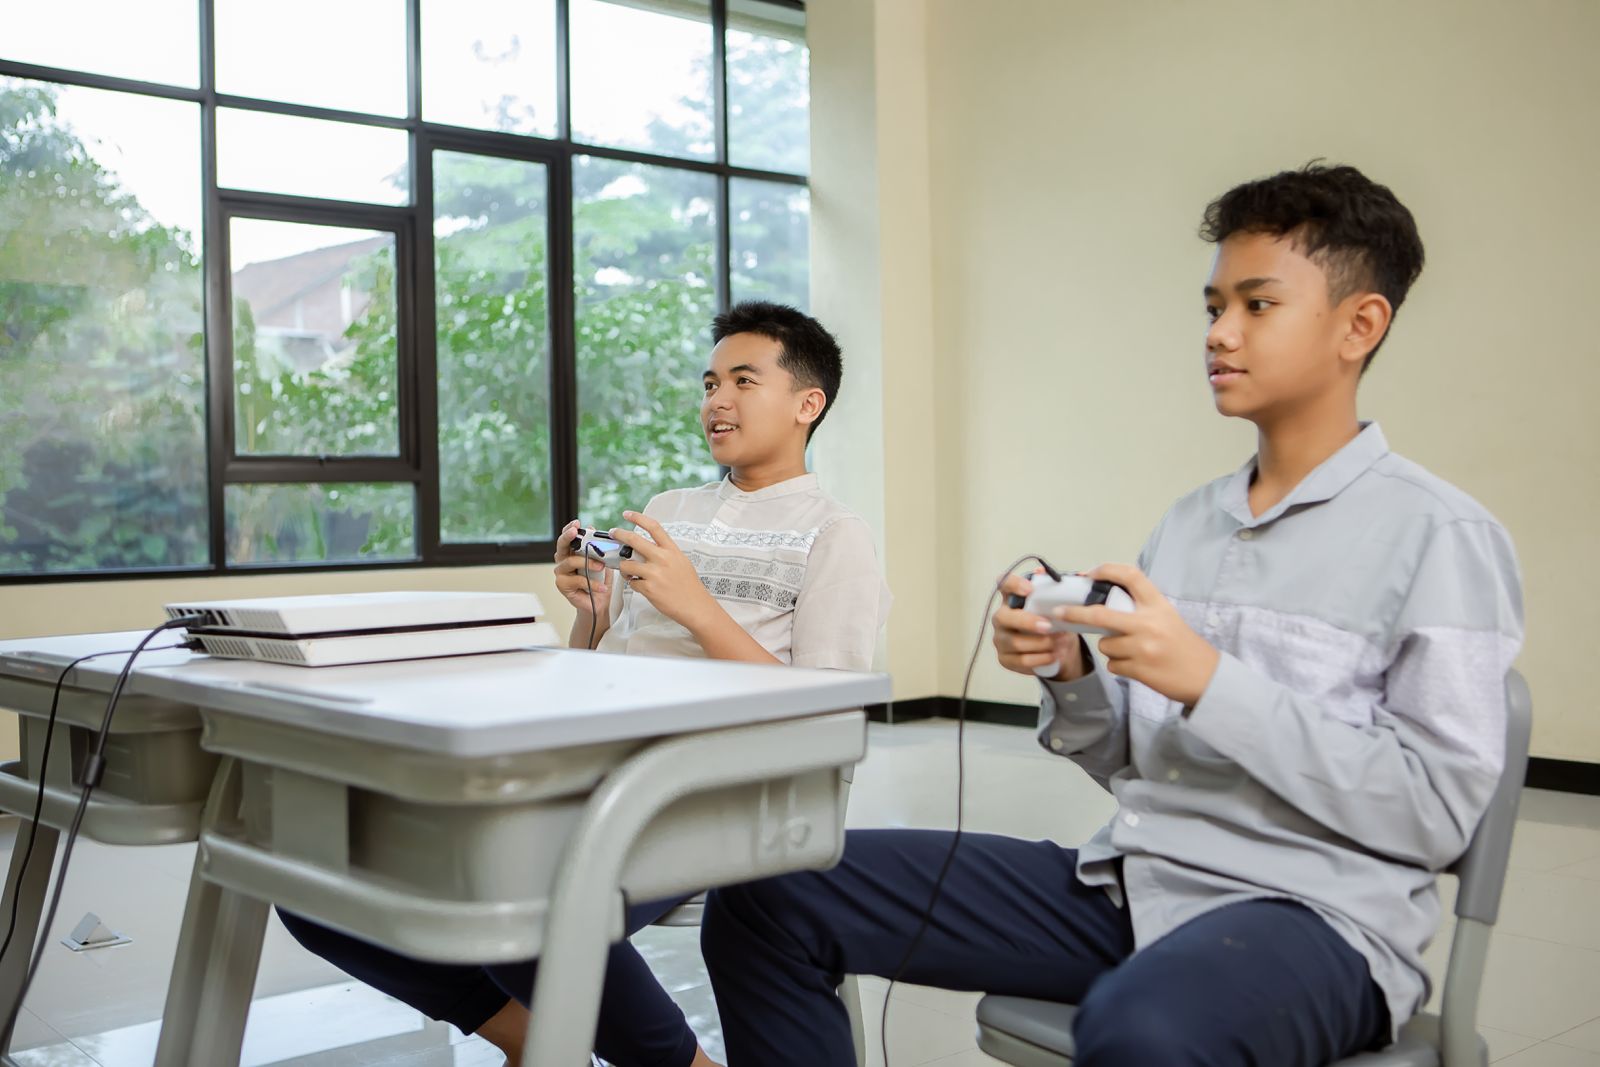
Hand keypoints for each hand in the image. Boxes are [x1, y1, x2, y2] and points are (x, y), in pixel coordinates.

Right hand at [553, 518, 611, 619]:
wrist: (599, 604)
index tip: (577, 523)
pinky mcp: (563, 586)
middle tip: (576, 533)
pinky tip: (602, 587)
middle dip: (568, 537)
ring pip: (571, 562)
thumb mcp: (601, 562)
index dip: (570, 529)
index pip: (567, 537)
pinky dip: (593, 583)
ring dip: (588, 562)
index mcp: (571, 552)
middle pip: (562, 545)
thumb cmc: (598, 581)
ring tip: (602, 566)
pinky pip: (578, 580)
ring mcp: (561, 573)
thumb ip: (597, 548)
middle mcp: (563, 561)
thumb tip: (593, 530)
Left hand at [609, 512, 718, 631]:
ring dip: (624, 568)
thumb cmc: (688, 585)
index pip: (654, 527)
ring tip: (628, 572)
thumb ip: (664, 553)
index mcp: (671, 550)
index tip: (627, 514)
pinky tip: (641, 586)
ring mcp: (655, 574)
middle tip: (613, 534)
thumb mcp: (681, 561)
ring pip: (627, 564)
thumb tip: (644, 548)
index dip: (638, 518)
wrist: (695, 606)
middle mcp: (663, 559)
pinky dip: (633, 584)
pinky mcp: (649, 589)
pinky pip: (631, 582)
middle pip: (634, 540)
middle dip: (620, 534)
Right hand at [992, 570, 1086, 681]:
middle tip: (1048, 626)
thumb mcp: (1059, 605)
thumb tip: (1079, 576)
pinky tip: (1055, 654)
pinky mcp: (1005, 658)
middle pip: (1004, 617)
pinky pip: (1021, 661)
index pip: (1003, 583)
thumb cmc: (1053, 620)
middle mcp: (1002, 617)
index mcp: (1013, 598)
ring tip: (1060, 642)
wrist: (1057, 647)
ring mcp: (1001, 638)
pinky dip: (1041, 658)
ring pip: (1015, 642)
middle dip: (1027, 622)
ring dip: (1041, 643)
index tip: (1030, 589)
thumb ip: (1064, 590)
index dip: (1013, 584)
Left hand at [1054, 563, 1219, 706]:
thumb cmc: (1182, 644)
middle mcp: (1149, 623)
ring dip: (1111, 648)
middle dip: (1075, 613)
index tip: (1090, 573)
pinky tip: (1137, 666)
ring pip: (1105, 644)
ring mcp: (1143, 647)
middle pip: (1100, 614)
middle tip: (1059, 613)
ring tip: (1133, 652)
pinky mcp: (1140, 669)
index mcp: (1157, 605)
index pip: (1130, 576)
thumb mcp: (1166, 616)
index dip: (1107, 570)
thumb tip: (1102, 602)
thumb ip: (1139, 608)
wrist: (1205, 676)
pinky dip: (1118, 665)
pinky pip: (1112, 664)